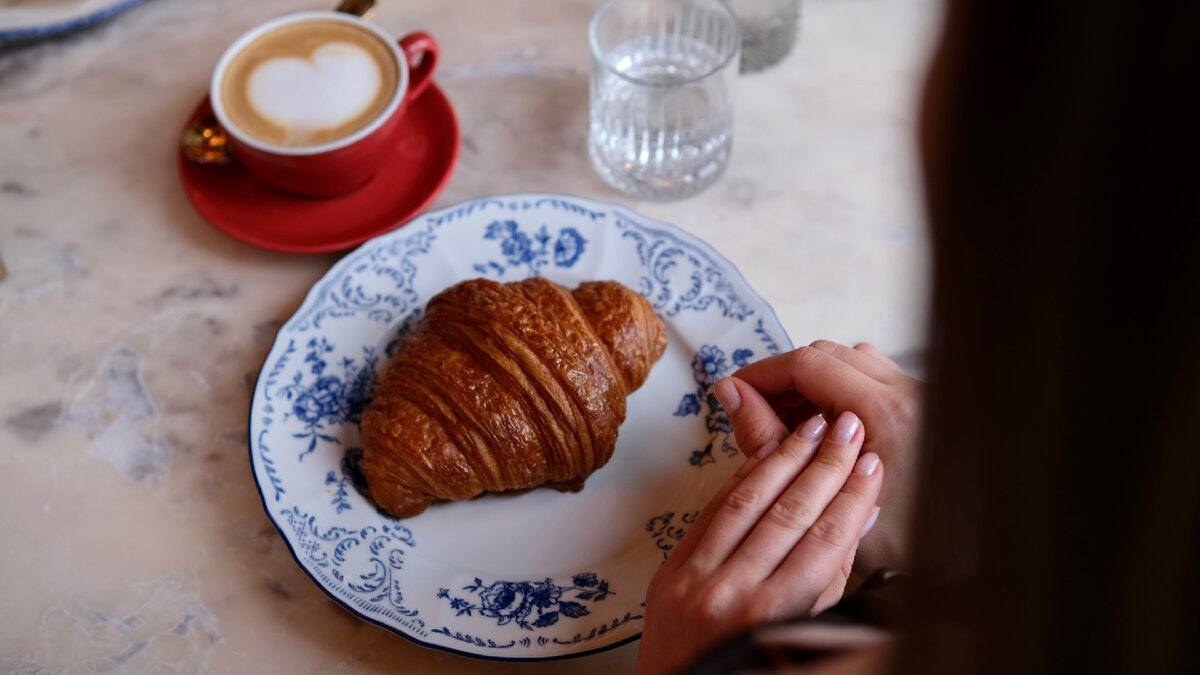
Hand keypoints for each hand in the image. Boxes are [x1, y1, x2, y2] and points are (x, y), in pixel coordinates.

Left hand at [636, 410, 882, 674]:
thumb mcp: (802, 636)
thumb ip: (829, 580)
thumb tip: (860, 520)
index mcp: (770, 619)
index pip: (824, 543)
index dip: (852, 499)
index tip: (872, 468)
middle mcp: (729, 595)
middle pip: (789, 513)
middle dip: (825, 465)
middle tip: (849, 429)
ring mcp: (693, 580)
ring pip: (747, 501)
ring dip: (785, 457)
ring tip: (813, 427)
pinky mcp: (669, 571)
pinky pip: (710, 511)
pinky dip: (740, 477)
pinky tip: (766, 452)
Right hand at [718, 341, 923, 574]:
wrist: (961, 566)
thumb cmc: (895, 546)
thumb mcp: (817, 499)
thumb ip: (768, 443)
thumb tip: (731, 395)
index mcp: (887, 413)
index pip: (807, 364)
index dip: (761, 373)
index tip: (733, 391)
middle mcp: (911, 393)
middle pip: (827, 355)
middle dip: (783, 379)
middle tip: (754, 413)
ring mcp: (924, 398)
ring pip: (851, 363)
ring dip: (813, 385)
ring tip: (790, 427)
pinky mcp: (929, 409)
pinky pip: (875, 379)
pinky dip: (842, 394)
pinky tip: (826, 435)